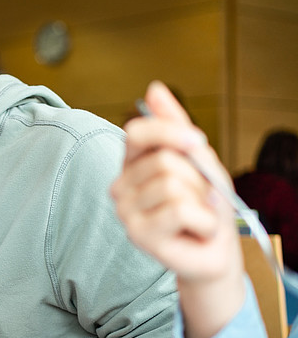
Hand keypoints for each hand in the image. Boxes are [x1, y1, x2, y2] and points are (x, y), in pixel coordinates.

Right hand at [110, 81, 240, 283]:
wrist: (215, 249)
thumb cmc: (205, 203)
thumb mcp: (197, 158)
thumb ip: (174, 125)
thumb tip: (154, 88)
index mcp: (132, 164)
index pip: (137, 132)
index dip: (170, 132)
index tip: (197, 142)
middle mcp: (121, 187)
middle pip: (164, 161)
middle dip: (196, 177)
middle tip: (199, 197)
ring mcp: (125, 212)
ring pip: (171, 185)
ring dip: (200, 200)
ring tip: (197, 214)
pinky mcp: (138, 235)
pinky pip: (178, 210)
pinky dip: (202, 219)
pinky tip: (198, 229)